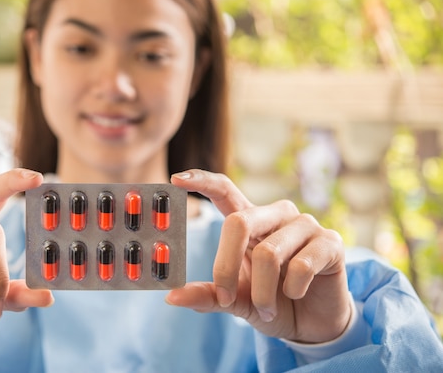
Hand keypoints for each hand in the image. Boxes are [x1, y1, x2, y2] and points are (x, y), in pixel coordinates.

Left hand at [167, 169, 350, 343]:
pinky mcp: (331, 242)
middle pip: (239, 222)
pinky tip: (296, 295)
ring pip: (268, 253)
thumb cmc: (271, 303)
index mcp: (249, 221)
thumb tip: (172, 297)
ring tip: (267, 308)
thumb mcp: (234, 300)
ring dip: (262, 292)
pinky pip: (301, 265)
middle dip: (226, 267)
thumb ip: (208, 295)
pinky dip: (291, 290)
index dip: (202, 180)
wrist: (313, 325)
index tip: (175, 179)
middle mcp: (277, 215)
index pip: (224, 189)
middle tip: (225, 297)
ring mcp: (305, 225)